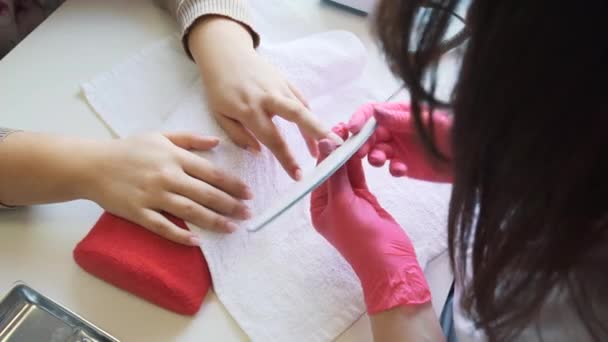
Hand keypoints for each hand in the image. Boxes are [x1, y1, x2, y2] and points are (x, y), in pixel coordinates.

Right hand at [85, 133, 252, 245]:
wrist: (92, 165)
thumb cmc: (129, 150)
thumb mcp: (160, 136)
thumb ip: (190, 139)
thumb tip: (218, 141)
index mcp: (174, 157)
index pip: (211, 172)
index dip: (232, 184)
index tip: (249, 193)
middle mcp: (167, 176)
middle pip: (206, 194)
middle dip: (231, 205)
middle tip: (248, 213)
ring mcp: (153, 195)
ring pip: (190, 211)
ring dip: (214, 221)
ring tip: (232, 228)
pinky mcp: (138, 212)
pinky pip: (163, 227)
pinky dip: (181, 235)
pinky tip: (198, 241)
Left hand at [188, 17, 329, 179]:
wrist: (225, 53)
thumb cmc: (219, 88)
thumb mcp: (220, 115)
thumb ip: (238, 135)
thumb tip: (259, 152)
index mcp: (249, 110)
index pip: (273, 139)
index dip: (287, 159)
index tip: (299, 176)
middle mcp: (267, 98)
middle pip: (297, 115)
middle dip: (316, 132)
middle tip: (333, 148)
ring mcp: (278, 87)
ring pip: (303, 108)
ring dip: (317, 127)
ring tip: (328, 145)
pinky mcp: (285, 80)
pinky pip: (300, 99)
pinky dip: (309, 114)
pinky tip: (314, 128)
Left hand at [310, 136, 430, 313]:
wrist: (390, 261)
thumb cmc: (361, 237)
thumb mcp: (343, 203)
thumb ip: (335, 173)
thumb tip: (323, 144)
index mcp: (318, 208)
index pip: (319, 174)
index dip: (324, 152)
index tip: (330, 130)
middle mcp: (331, 203)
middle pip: (332, 171)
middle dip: (336, 150)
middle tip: (344, 126)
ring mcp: (349, 202)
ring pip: (346, 172)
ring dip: (349, 154)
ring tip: (352, 131)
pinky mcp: (365, 200)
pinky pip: (359, 177)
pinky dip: (359, 163)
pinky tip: (360, 146)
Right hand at [348, 102, 452, 182]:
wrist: (474, 157)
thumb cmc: (457, 131)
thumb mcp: (429, 122)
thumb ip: (402, 119)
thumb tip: (375, 112)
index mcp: (400, 112)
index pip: (372, 112)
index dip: (359, 119)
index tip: (352, 130)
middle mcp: (395, 128)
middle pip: (369, 133)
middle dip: (362, 142)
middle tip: (360, 152)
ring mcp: (399, 146)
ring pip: (376, 151)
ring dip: (374, 156)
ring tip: (381, 161)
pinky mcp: (404, 164)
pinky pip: (390, 167)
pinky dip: (392, 169)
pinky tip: (401, 170)